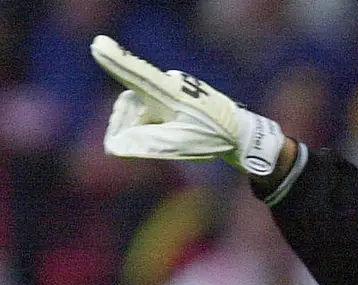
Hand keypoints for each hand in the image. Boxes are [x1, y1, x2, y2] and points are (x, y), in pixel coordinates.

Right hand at [90, 35, 283, 174]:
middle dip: (132, 128)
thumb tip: (113, 146)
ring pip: (135, 111)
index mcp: (170, 92)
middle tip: (166, 141)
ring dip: (143, 128)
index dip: (117, 61)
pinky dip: (150, 125)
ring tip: (174, 135)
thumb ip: (148, 144)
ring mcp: (166, 85)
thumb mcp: (182, 144)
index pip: (139, 75)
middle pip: (127, 108)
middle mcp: (166, 82)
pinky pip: (145, 111)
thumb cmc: (212, 135)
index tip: (99, 44)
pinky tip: (172, 130)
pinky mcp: (167, 91)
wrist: (237, 129)